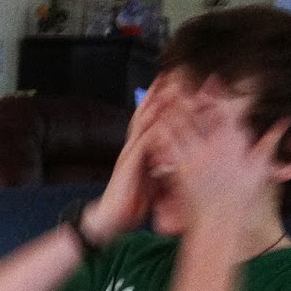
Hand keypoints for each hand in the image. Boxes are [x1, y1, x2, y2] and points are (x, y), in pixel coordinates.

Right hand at [84, 75, 182, 244]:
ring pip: (145, 121)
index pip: (154, 117)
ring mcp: (130, 153)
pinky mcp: (129, 164)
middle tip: (175, 70)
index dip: (165, 98)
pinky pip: (144, 141)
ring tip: (171, 84)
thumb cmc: (131, 202)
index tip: (180, 80)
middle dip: (160, 91)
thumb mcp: (152, 179)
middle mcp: (135, 146)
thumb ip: (162, 165)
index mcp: (142, 149)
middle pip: (148, 111)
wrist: (110, 220)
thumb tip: (178, 159)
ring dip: (158, 102)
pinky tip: (163, 115)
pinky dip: (154, 126)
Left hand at [171, 77, 290, 231]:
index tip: (212, 77)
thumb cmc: (243, 199)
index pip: (226, 113)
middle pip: (199, 116)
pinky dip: (160, 133)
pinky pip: (166, 149)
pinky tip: (152, 123)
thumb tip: (282, 124)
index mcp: (234, 145)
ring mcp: (195, 160)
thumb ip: (269, 144)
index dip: (218, 94)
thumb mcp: (261, 169)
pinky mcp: (179, 172)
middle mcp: (214, 149)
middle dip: (189, 95)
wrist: (222, 224)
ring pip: (180, 128)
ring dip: (171, 109)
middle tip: (180, 76)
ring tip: (163, 92)